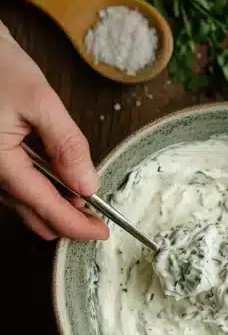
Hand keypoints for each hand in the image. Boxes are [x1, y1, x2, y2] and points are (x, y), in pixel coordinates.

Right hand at [0, 22, 107, 239]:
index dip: (76, 225)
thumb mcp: (41, 100)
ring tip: (87, 198)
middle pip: (32, 212)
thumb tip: (88, 184)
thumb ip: (67, 144)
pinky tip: (62, 177)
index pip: (44, 206)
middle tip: (100, 217)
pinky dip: (43, 187)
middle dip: (67, 219)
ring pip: (24, 201)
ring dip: (55, 204)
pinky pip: (17, 183)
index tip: (102, 233)